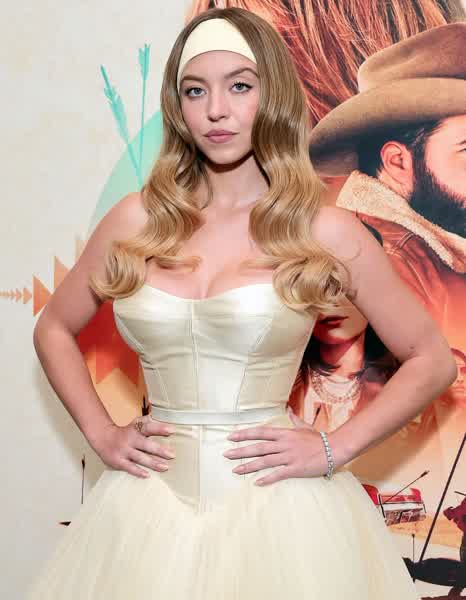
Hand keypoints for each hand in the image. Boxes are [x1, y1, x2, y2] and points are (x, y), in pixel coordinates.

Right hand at [91, 415, 175, 478]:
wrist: (103, 438)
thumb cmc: (126, 432)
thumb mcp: (136, 423)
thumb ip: (150, 422)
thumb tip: (165, 415)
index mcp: (136, 429)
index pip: (148, 427)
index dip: (160, 428)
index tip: (172, 430)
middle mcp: (130, 439)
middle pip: (146, 444)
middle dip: (159, 450)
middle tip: (172, 455)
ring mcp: (124, 451)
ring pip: (140, 457)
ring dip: (153, 463)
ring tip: (165, 467)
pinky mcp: (118, 461)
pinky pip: (129, 467)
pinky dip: (138, 471)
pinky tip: (148, 475)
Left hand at [223, 407, 340, 485]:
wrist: (334, 449)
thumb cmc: (318, 438)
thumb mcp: (304, 427)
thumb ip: (293, 419)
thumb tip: (288, 410)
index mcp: (284, 433)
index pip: (260, 432)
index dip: (244, 434)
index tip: (231, 437)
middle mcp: (284, 444)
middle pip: (258, 447)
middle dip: (241, 451)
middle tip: (226, 454)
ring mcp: (289, 456)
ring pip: (264, 461)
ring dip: (249, 466)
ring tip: (235, 470)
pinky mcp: (295, 469)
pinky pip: (278, 474)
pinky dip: (267, 478)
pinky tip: (256, 482)